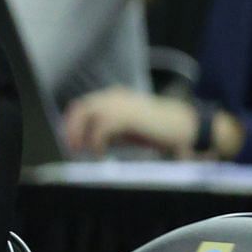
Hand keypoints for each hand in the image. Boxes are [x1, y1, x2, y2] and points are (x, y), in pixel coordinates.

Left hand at [64, 88, 200, 155]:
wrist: (181, 126)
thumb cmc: (156, 129)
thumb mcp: (127, 129)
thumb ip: (108, 131)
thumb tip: (87, 141)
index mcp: (115, 96)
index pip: (83, 104)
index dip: (72, 122)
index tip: (70, 140)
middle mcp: (115, 96)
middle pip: (81, 108)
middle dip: (72, 129)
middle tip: (73, 148)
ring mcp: (120, 104)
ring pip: (88, 116)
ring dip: (82, 136)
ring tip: (86, 152)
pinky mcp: (127, 116)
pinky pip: (101, 129)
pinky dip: (96, 143)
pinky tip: (100, 154)